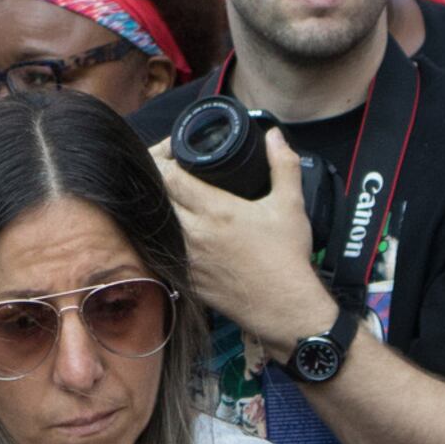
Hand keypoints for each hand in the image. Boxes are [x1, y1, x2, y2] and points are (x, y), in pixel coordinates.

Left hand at [149, 131, 330, 345]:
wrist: (283, 308)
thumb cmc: (287, 259)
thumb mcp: (291, 205)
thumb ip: (284, 165)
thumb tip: (275, 135)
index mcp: (216, 210)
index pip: (169, 175)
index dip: (164, 156)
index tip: (173, 150)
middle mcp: (195, 233)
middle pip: (155, 196)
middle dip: (155, 176)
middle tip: (167, 167)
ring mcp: (186, 258)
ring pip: (153, 222)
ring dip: (156, 205)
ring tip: (168, 193)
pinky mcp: (185, 277)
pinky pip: (161, 248)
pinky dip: (161, 232)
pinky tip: (172, 224)